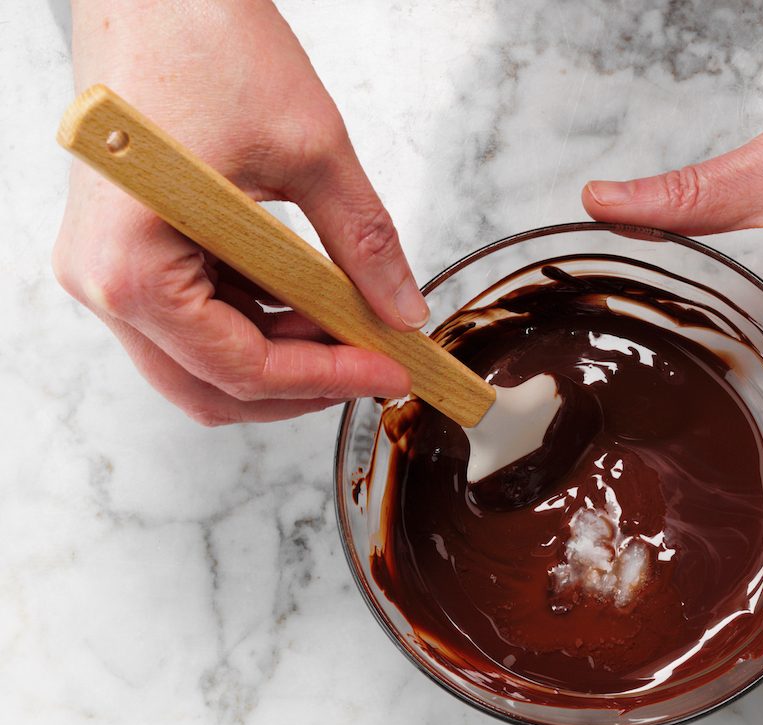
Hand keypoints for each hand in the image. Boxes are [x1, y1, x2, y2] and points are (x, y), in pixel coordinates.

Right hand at [53, 0, 425, 424]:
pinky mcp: (127, 249)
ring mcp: (107, 268)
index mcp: (131, 265)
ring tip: (353, 325)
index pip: (240, 368)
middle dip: (301, 385)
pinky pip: (195, 316)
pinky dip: (257, 321)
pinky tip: (311, 298)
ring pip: (202, 360)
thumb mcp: (309, 150)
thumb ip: (363, 243)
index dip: (327, 380)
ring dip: (282, 356)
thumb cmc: (204, 43)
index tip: (391, 371)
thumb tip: (403, 311)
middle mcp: (102, 280)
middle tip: (376, 365)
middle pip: (210, 387)